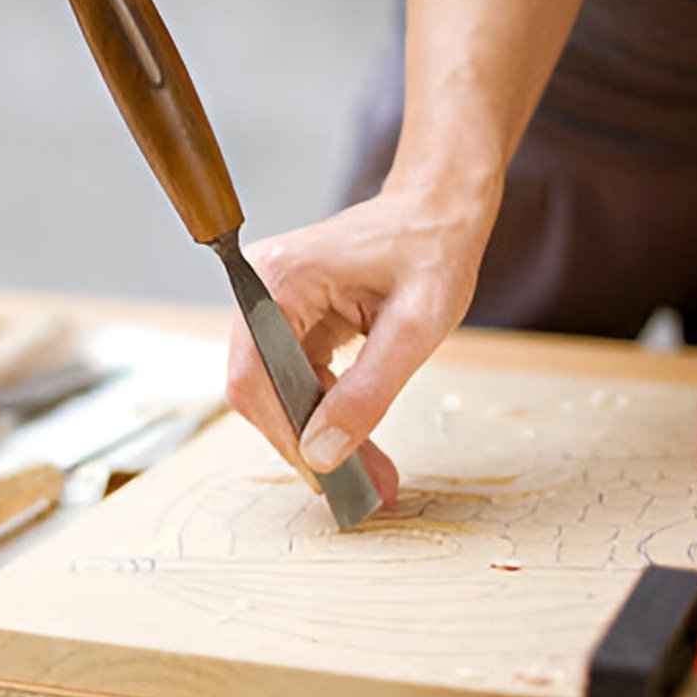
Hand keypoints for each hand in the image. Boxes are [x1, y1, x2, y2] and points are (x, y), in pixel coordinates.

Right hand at [224, 188, 490, 506]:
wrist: (440, 210)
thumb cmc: (432, 251)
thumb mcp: (413, 330)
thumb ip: (367, 393)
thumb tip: (323, 453)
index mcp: (280, 279)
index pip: (256, 376)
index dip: (286, 435)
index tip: (329, 479)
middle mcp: (261, 288)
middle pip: (260, 388)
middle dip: (306, 442)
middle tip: (360, 487)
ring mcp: (272, 302)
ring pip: (276, 390)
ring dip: (317, 433)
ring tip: (369, 473)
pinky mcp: (290, 316)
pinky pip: (294, 377)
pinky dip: (325, 411)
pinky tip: (359, 437)